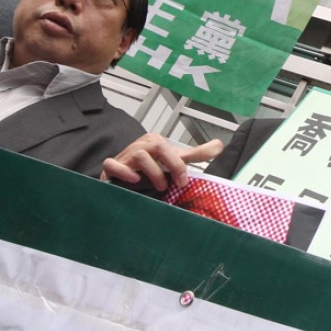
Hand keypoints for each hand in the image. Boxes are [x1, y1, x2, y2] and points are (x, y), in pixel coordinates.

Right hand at [101, 133, 223, 190]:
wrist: (125, 178)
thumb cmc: (152, 168)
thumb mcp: (175, 159)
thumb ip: (196, 154)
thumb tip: (219, 145)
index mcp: (154, 143)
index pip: (169, 148)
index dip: (179, 165)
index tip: (185, 181)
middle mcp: (140, 147)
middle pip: (157, 149)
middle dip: (171, 166)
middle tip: (178, 184)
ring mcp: (125, 156)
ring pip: (138, 156)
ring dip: (152, 172)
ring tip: (161, 187)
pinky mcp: (111, 168)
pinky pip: (112, 164)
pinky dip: (122, 171)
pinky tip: (133, 180)